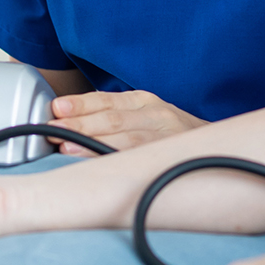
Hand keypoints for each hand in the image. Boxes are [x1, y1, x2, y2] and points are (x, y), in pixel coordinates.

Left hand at [46, 90, 204, 155]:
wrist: (211, 145)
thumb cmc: (167, 132)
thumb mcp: (141, 115)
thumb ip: (110, 117)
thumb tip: (66, 123)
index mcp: (142, 101)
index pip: (106, 100)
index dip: (80, 104)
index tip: (57, 109)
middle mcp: (155, 113)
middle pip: (113, 118)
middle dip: (80, 124)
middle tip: (53, 130)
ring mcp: (165, 134)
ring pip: (127, 138)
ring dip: (94, 143)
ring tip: (68, 148)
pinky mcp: (172, 154)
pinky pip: (142, 157)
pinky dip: (119, 160)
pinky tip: (100, 164)